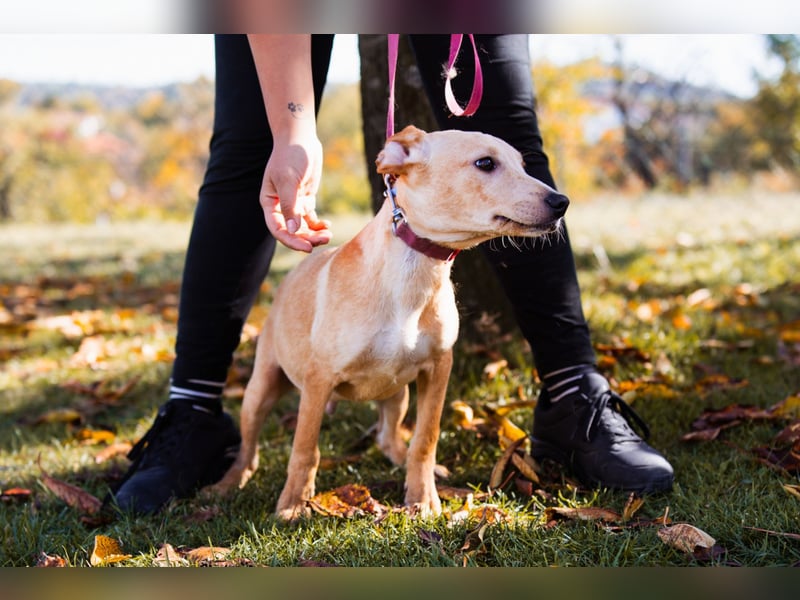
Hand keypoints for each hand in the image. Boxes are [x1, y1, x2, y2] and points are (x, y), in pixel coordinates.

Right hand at [259, 134, 331, 252]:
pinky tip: (327, 225)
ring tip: (328, 234)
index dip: (291, 241)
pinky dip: (318, 225)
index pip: (278, 229)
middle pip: (292, 231)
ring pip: (302, 227)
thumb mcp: (288, 180)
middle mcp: (279, 206)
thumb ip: (289, 206)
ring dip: (314, 233)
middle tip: (324, 239)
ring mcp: (293, 203)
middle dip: (307, 238)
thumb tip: (293, 230)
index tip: (308, 247)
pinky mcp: (305, 199)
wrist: (300, 139)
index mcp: (269, 203)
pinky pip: (311, 219)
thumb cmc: (290, 156)